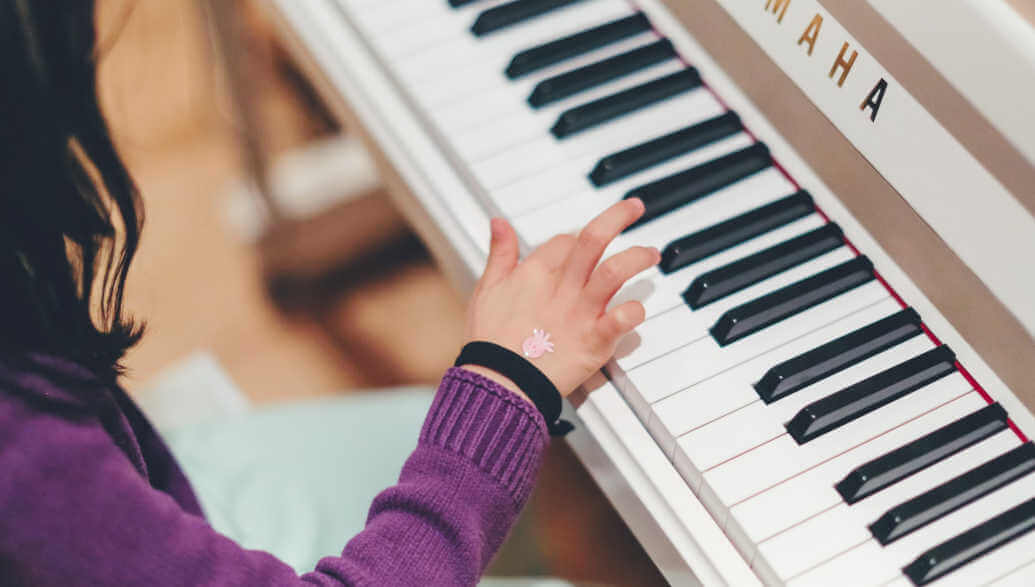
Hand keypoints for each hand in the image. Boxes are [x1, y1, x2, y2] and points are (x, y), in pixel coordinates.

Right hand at [461, 199, 659, 397]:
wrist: (498, 383)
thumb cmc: (490, 340)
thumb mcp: (486, 289)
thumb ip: (500, 254)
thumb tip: (498, 222)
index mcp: (535, 272)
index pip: (566, 241)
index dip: (577, 240)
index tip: (586, 247)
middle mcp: (561, 286)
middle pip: (593, 239)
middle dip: (618, 217)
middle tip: (635, 207)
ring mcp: (580, 312)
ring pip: (614, 271)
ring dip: (637, 257)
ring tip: (651, 254)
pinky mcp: (593, 340)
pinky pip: (621, 320)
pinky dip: (634, 312)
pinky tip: (638, 309)